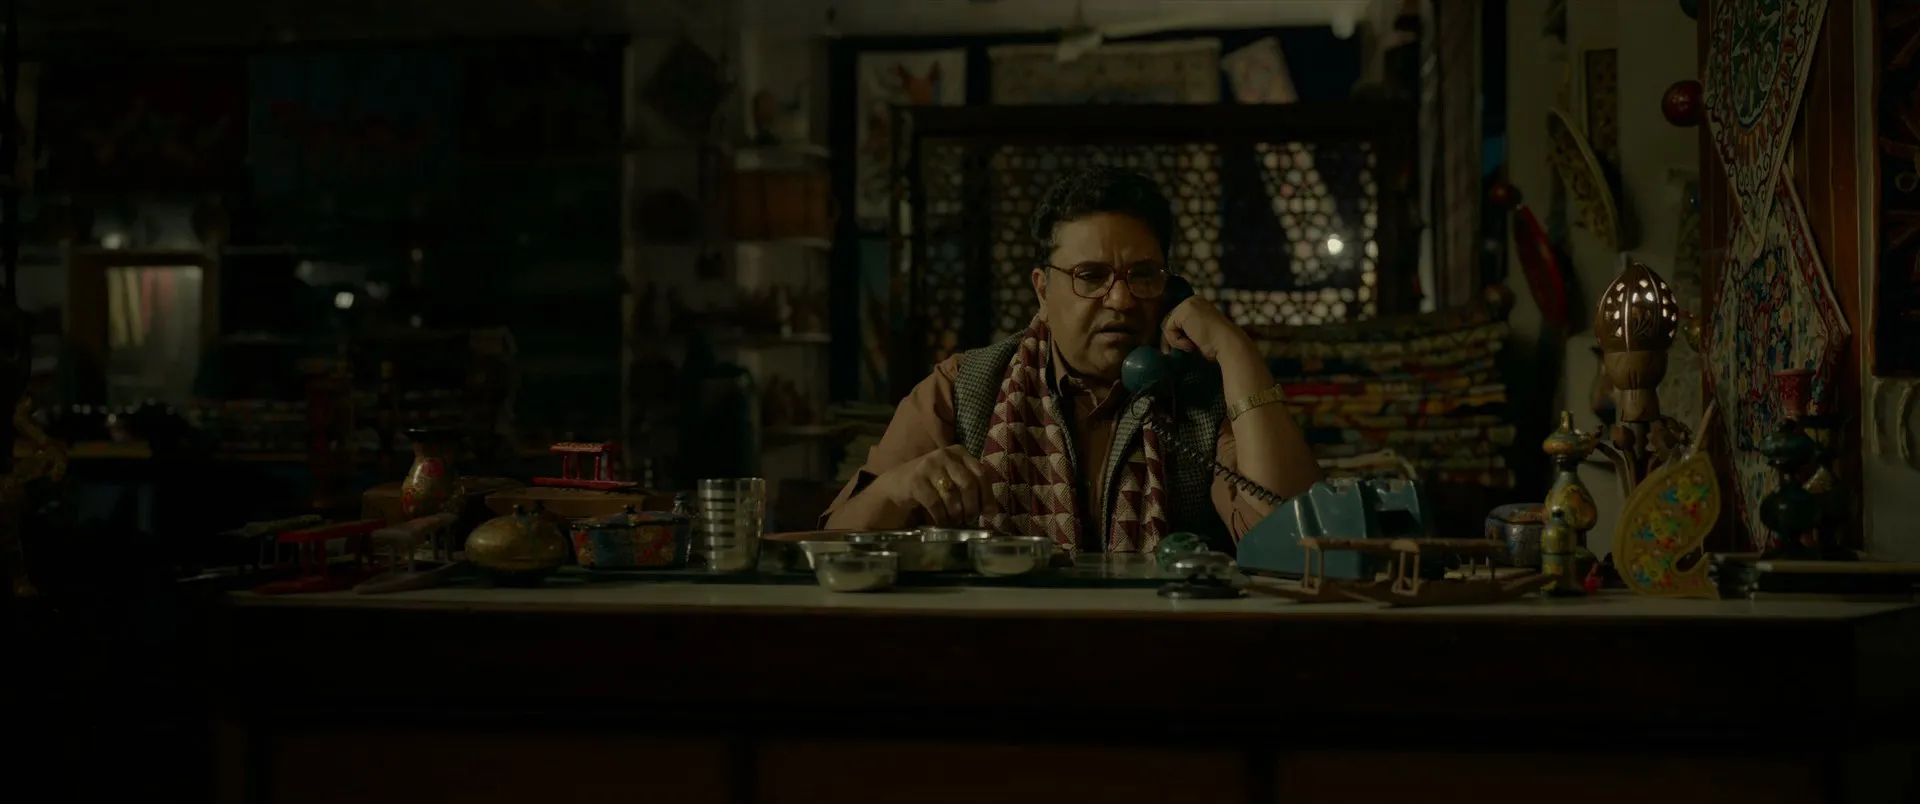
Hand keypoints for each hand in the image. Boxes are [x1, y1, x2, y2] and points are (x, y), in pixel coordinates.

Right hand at [875, 445, 998, 525]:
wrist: (898, 484)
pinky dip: (941, 517)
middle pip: (968, 484)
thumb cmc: (931, 484)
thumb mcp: (954, 479)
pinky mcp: (916, 480)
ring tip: (955, 522)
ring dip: (956, 514)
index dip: (987, 496)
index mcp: (959, 453)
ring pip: (952, 495)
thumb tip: (992, 513)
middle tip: (968, 519)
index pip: (981, 474)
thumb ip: (973, 489)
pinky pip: (935, 503)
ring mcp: (929, 465)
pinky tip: (942, 522)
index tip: (989, 514)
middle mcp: (945, 455)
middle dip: (971, 507)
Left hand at [1161, 294, 1255, 362]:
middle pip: (1171, 321)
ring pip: (1168, 326)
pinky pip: (1168, 329)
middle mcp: (1192, 300)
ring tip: (1192, 346)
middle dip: (1173, 338)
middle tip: (1185, 349)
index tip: (1184, 347)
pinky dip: (1177, 341)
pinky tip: (1191, 344)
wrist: (1227, 343)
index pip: (1178, 318)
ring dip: (1177, 341)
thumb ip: (1187, 330)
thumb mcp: (1199, 332)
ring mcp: (1187, 304)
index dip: (1177, 334)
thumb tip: (1168, 341)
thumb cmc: (1216, 344)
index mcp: (1197, 303)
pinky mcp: (1182, 312)